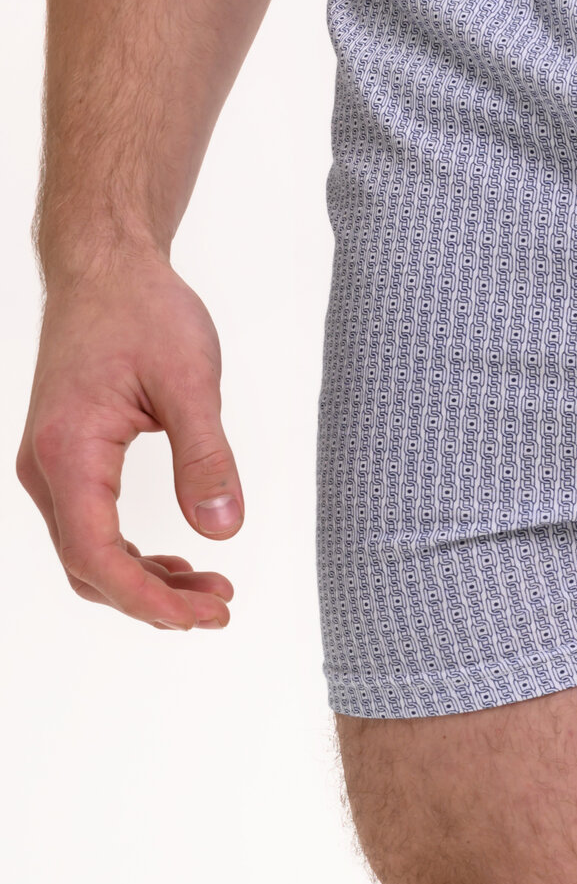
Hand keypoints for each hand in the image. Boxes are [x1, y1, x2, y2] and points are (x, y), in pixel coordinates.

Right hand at [17, 256, 242, 628]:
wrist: (105, 267)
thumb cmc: (143, 311)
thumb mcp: (191, 380)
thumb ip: (206, 456)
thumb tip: (222, 529)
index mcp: (69, 450)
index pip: (96, 554)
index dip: (148, 598)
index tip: (205, 616)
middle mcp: (47, 466)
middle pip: (88, 566)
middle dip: (152, 600)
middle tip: (220, 609)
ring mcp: (51, 465)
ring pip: (87, 553)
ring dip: (144, 581)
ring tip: (211, 592)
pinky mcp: (67, 459)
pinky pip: (90, 527)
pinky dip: (131, 555)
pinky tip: (179, 562)